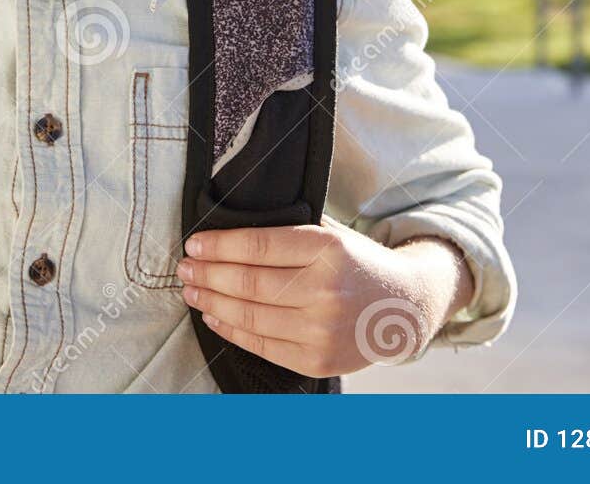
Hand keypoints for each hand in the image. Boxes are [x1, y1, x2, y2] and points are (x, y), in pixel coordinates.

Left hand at [177, 217, 472, 377]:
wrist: (404, 308)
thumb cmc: (359, 263)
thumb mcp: (333, 234)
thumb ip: (289, 229)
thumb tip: (228, 229)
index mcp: (329, 249)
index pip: (259, 246)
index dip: (219, 245)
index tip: (194, 243)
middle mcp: (326, 290)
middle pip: (248, 283)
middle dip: (208, 274)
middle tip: (185, 267)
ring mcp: (321, 329)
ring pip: (250, 316)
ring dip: (212, 302)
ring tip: (192, 290)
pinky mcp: (316, 360)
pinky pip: (261, 344)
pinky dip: (231, 330)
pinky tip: (214, 316)